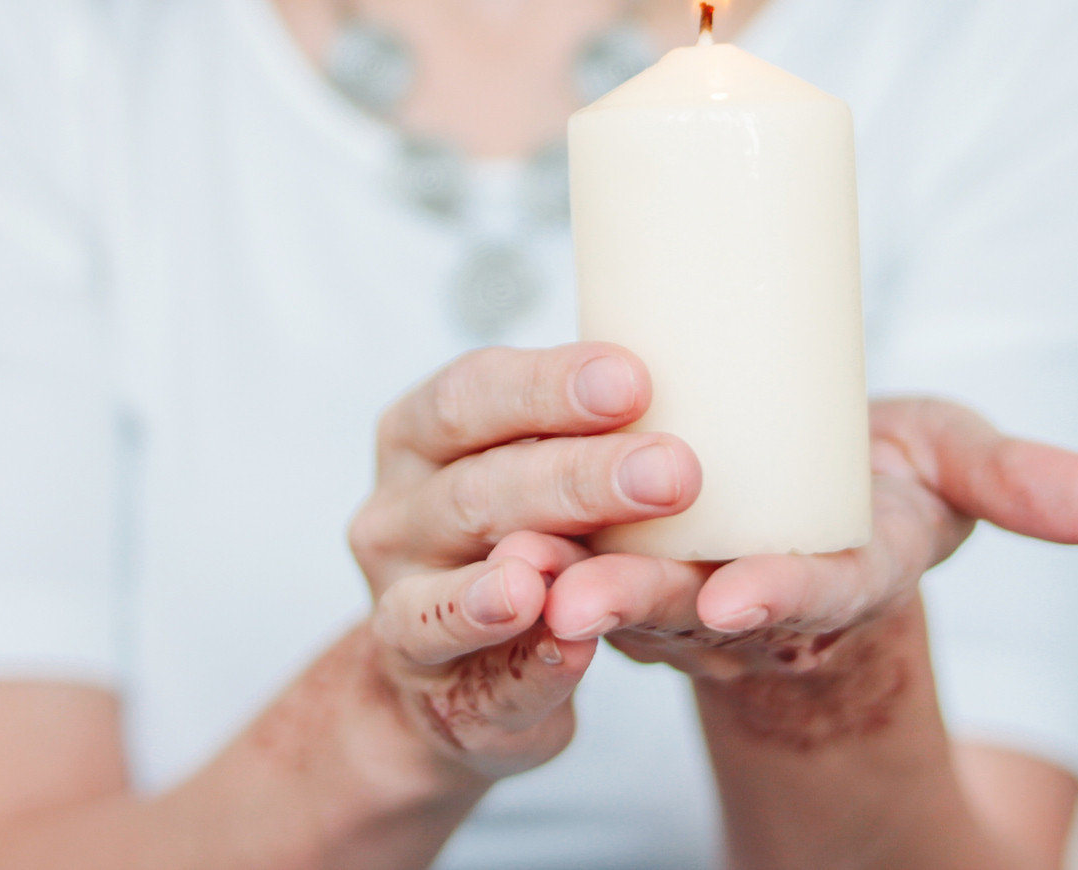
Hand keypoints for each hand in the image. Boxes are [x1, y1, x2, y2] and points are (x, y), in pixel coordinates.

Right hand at [347, 344, 700, 779]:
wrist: (458, 675)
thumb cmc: (516, 533)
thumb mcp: (531, 467)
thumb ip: (582, 434)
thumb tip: (682, 379)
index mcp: (419, 437)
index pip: (471, 393)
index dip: (548, 385)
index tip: (635, 381)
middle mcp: (395, 517)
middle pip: (477, 487)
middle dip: (577, 478)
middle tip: (673, 472)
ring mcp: (400, 609)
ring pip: (456, 585)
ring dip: (530, 573)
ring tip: (572, 561)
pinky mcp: (437, 698)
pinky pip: (481, 681)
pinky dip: (530, 666)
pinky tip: (573, 650)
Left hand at [540, 398, 1077, 679]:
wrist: (804, 491)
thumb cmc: (879, 474)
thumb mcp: (949, 462)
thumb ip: (1018, 479)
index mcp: (839, 575)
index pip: (815, 597)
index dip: (779, 599)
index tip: (733, 600)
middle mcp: (752, 599)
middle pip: (697, 610)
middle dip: (645, 603)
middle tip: (586, 598)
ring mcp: (681, 590)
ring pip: (620, 595)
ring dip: (568, 588)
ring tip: (520, 573)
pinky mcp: (625, 560)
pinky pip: (575, 567)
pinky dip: (535, 564)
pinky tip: (487, 541)